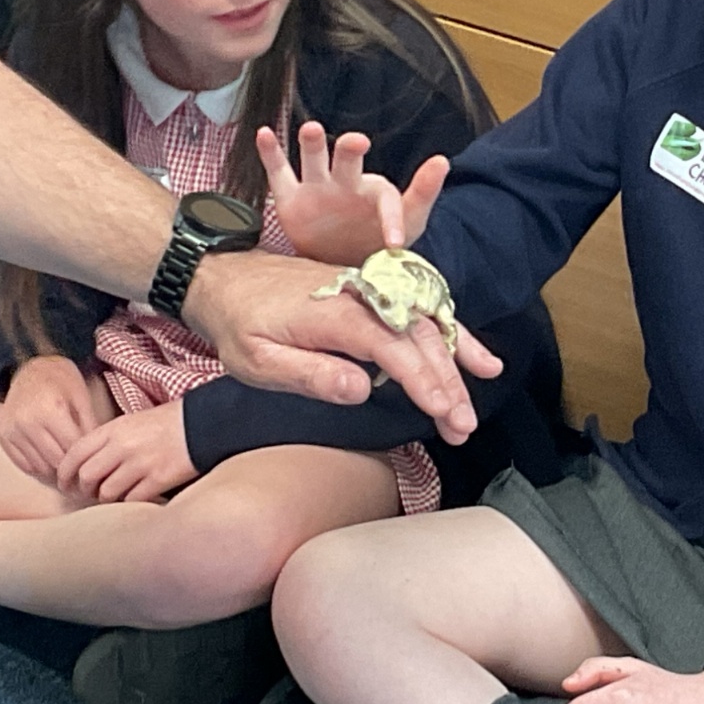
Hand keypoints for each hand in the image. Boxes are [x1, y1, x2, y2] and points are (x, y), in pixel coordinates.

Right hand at [0, 355, 99, 480]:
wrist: (31, 369)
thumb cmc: (62, 381)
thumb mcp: (82, 397)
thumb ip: (90, 425)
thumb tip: (97, 453)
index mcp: (51, 410)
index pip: (72, 448)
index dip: (86, 457)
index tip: (93, 460)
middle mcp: (28, 422)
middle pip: (56, 460)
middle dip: (71, 465)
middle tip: (81, 463)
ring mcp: (12, 430)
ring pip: (40, 467)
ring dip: (55, 468)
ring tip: (67, 460)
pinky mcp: (3, 437)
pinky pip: (24, 465)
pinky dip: (39, 465)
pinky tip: (49, 457)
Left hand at [57, 401, 197, 502]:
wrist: (203, 423)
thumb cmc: (168, 423)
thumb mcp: (132, 422)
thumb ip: (108, 440)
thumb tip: (86, 465)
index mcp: (114, 429)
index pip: (75, 454)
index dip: (64, 473)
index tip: (65, 483)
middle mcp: (123, 446)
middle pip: (87, 477)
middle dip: (85, 490)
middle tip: (90, 493)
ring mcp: (141, 464)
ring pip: (107, 493)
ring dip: (107, 498)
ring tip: (114, 496)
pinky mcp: (159, 479)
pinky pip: (131, 500)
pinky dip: (130, 503)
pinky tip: (135, 497)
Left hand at [183, 251, 502, 444]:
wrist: (226, 277)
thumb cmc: (238, 323)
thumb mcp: (256, 360)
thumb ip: (310, 374)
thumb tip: (361, 391)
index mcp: (334, 313)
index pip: (390, 347)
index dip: (420, 380)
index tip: (441, 411)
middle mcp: (362, 296)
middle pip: (418, 339)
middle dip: (447, 384)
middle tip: (463, 427)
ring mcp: (371, 293)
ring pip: (426, 328)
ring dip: (454, 368)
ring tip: (469, 412)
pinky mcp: (374, 296)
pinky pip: (421, 315)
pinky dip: (451, 336)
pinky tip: (477, 360)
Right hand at [258, 122, 447, 263]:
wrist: (338, 260)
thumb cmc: (375, 239)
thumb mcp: (408, 222)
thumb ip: (423, 193)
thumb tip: (443, 159)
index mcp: (374, 191)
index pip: (385, 197)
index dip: (390, 218)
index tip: (394, 243)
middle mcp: (345, 181)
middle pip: (346, 158)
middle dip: (349, 149)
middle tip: (356, 141)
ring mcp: (316, 186)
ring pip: (313, 158)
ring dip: (311, 144)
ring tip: (310, 129)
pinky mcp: (290, 197)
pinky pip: (279, 171)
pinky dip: (270, 152)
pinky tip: (264, 134)